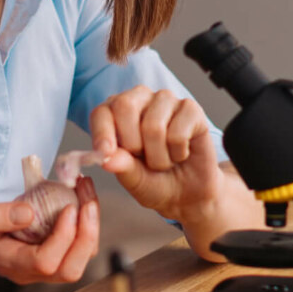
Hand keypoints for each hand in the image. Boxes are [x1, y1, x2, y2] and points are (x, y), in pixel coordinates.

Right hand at [0, 188, 99, 285]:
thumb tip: (28, 214)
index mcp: (8, 262)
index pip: (45, 262)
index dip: (63, 238)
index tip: (68, 207)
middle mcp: (28, 271)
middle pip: (69, 269)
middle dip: (86, 235)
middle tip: (87, 201)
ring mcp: (40, 266)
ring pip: (78, 259)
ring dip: (90, 227)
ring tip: (85, 191)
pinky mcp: (49, 253)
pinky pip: (76, 246)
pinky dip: (85, 223)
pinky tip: (80, 196)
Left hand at [90, 86, 222, 222]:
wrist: (186, 193)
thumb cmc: (152, 181)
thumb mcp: (132, 178)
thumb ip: (120, 165)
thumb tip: (107, 157)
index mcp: (114, 111)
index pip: (101, 112)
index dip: (102, 133)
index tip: (105, 153)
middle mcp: (139, 98)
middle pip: (125, 107)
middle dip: (133, 144)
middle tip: (143, 158)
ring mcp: (166, 100)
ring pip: (153, 126)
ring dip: (158, 156)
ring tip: (163, 160)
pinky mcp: (191, 108)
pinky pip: (178, 134)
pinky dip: (178, 153)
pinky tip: (180, 153)